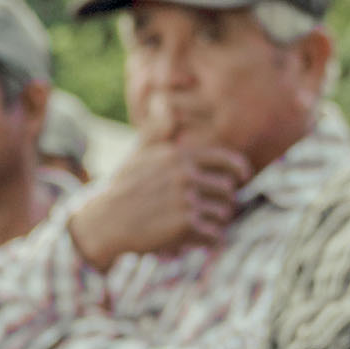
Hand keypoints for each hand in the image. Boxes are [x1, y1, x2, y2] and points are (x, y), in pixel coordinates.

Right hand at [67, 127, 251, 270]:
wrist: (106, 221)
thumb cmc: (124, 188)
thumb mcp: (138, 154)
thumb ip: (158, 132)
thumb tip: (167, 108)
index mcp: (178, 156)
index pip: (226, 159)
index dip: (239, 170)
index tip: (243, 177)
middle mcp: (185, 174)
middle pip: (228, 190)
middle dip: (223, 202)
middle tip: (212, 210)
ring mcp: (186, 199)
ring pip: (224, 213)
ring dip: (216, 222)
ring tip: (201, 224)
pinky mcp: (185, 224)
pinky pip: (215, 234)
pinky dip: (209, 240)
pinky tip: (198, 240)